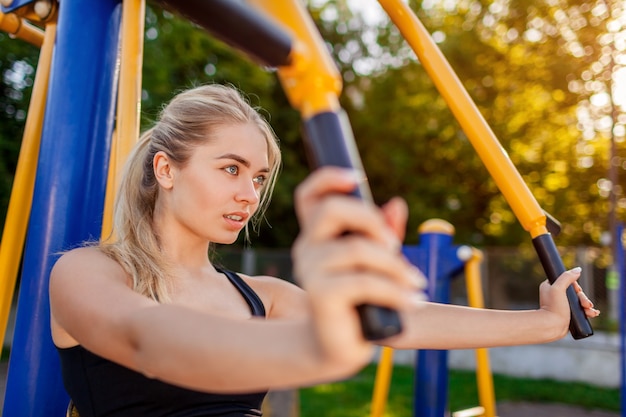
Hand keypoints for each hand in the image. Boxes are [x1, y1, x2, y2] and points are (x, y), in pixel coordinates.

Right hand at [292, 167, 425, 370]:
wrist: (340, 347)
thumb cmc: (359, 301)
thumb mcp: (376, 264)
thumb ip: (384, 234)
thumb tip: (396, 204)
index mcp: (318, 236)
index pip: (309, 196)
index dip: (328, 179)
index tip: (358, 176)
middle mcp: (307, 248)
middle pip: (332, 210)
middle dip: (371, 219)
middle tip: (394, 245)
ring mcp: (310, 271)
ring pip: (357, 249)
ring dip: (394, 266)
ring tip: (414, 284)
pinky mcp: (321, 296)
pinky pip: (364, 281)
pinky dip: (394, 291)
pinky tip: (410, 302)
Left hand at [538, 267, 600, 334]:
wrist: (551, 327)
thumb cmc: (553, 308)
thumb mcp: (558, 289)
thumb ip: (567, 278)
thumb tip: (577, 270)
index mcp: (551, 287)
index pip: (568, 282)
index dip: (576, 287)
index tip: (578, 291)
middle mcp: (556, 295)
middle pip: (576, 293)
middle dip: (584, 298)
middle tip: (586, 304)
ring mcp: (563, 306)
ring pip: (580, 302)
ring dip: (588, 306)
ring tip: (590, 312)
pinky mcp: (568, 315)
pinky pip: (581, 311)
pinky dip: (588, 311)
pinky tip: (593, 314)